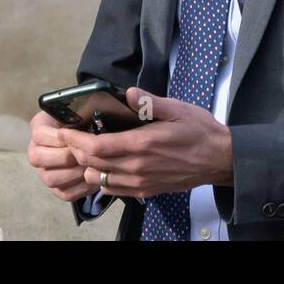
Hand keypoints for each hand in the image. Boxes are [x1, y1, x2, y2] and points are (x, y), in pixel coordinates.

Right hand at [26, 109, 100, 202]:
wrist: (90, 136)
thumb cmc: (84, 120)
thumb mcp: (78, 111)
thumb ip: (77, 112)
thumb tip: (84, 117)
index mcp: (38, 129)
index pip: (39, 135)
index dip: (59, 138)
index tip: (78, 136)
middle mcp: (35, 152)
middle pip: (39, 159)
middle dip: (66, 156)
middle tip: (85, 152)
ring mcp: (44, 173)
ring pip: (51, 179)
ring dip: (74, 173)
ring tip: (91, 164)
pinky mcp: (57, 189)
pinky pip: (65, 194)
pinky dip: (82, 187)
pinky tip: (93, 177)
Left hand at [60, 87, 234, 199]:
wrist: (218, 159)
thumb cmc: (199, 131)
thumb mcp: (177, 108)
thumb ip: (150, 102)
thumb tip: (129, 93)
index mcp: (143, 145)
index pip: (98, 148)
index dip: (76, 141)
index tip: (64, 130)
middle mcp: (138, 168)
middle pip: (93, 165)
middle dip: (75, 151)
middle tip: (69, 137)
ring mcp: (141, 182)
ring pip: (100, 180)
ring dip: (87, 166)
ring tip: (85, 149)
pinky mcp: (146, 191)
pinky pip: (114, 190)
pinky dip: (101, 179)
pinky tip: (103, 165)